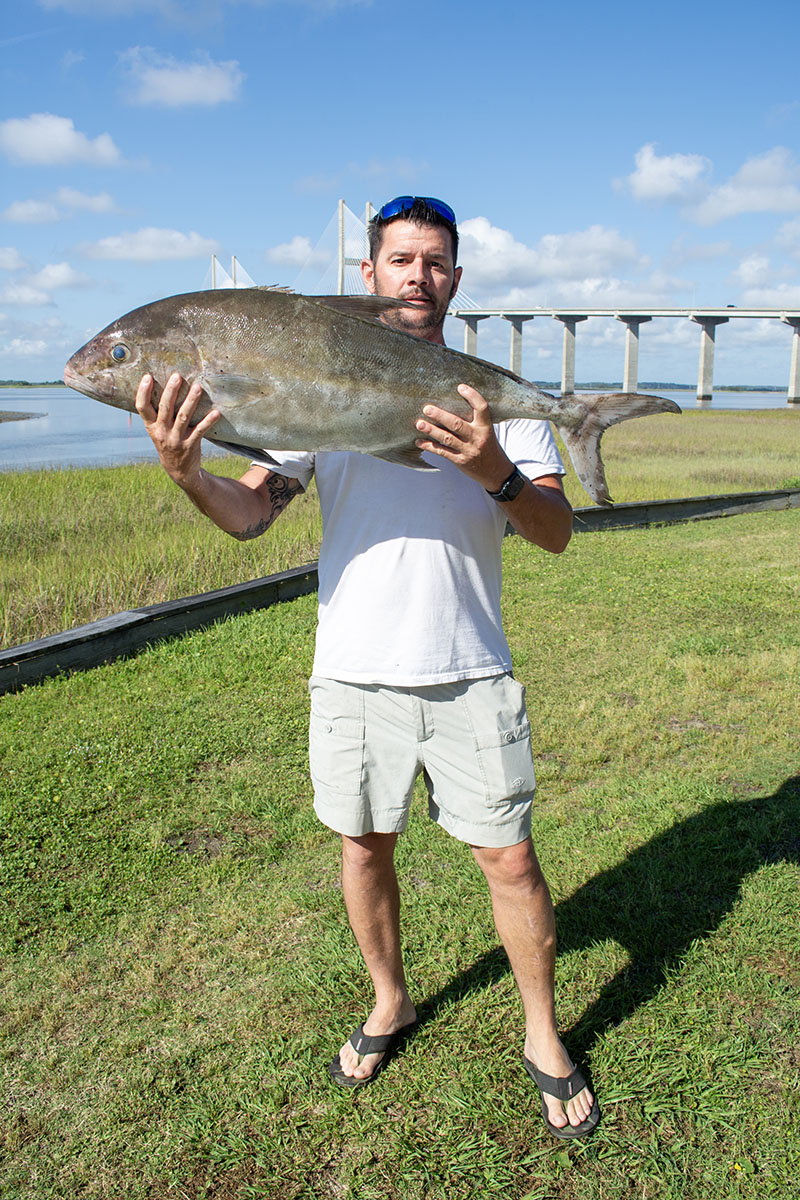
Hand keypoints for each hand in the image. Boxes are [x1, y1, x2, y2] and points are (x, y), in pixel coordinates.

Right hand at [135, 372, 220, 488]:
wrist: (179, 471)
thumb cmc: (168, 443)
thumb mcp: (157, 431)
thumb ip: (158, 413)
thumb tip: (165, 386)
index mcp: (151, 426)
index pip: (142, 407)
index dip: (143, 392)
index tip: (148, 377)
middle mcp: (162, 432)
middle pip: (165, 408)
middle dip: (171, 391)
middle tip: (177, 376)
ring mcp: (176, 439)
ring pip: (183, 417)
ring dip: (191, 401)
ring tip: (198, 387)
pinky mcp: (190, 445)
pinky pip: (200, 431)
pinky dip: (208, 421)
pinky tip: (216, 412)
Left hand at [414, 383, 513, 489]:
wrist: (495, 472)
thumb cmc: (488, 446)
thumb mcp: (487, 431)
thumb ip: (475, 419)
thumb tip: (453, 402)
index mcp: (486, 427)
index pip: (482, 408)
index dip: (472, 396)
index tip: (460, 387)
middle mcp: (477, 438)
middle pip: (457, 424)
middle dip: (441, 416)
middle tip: (427, 408)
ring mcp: (468, 450)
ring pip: (447, 439)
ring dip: (431, 430)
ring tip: (419, 424)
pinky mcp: (460, 461)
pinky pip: (442, 452)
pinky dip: (429, 446)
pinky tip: (419, 441)